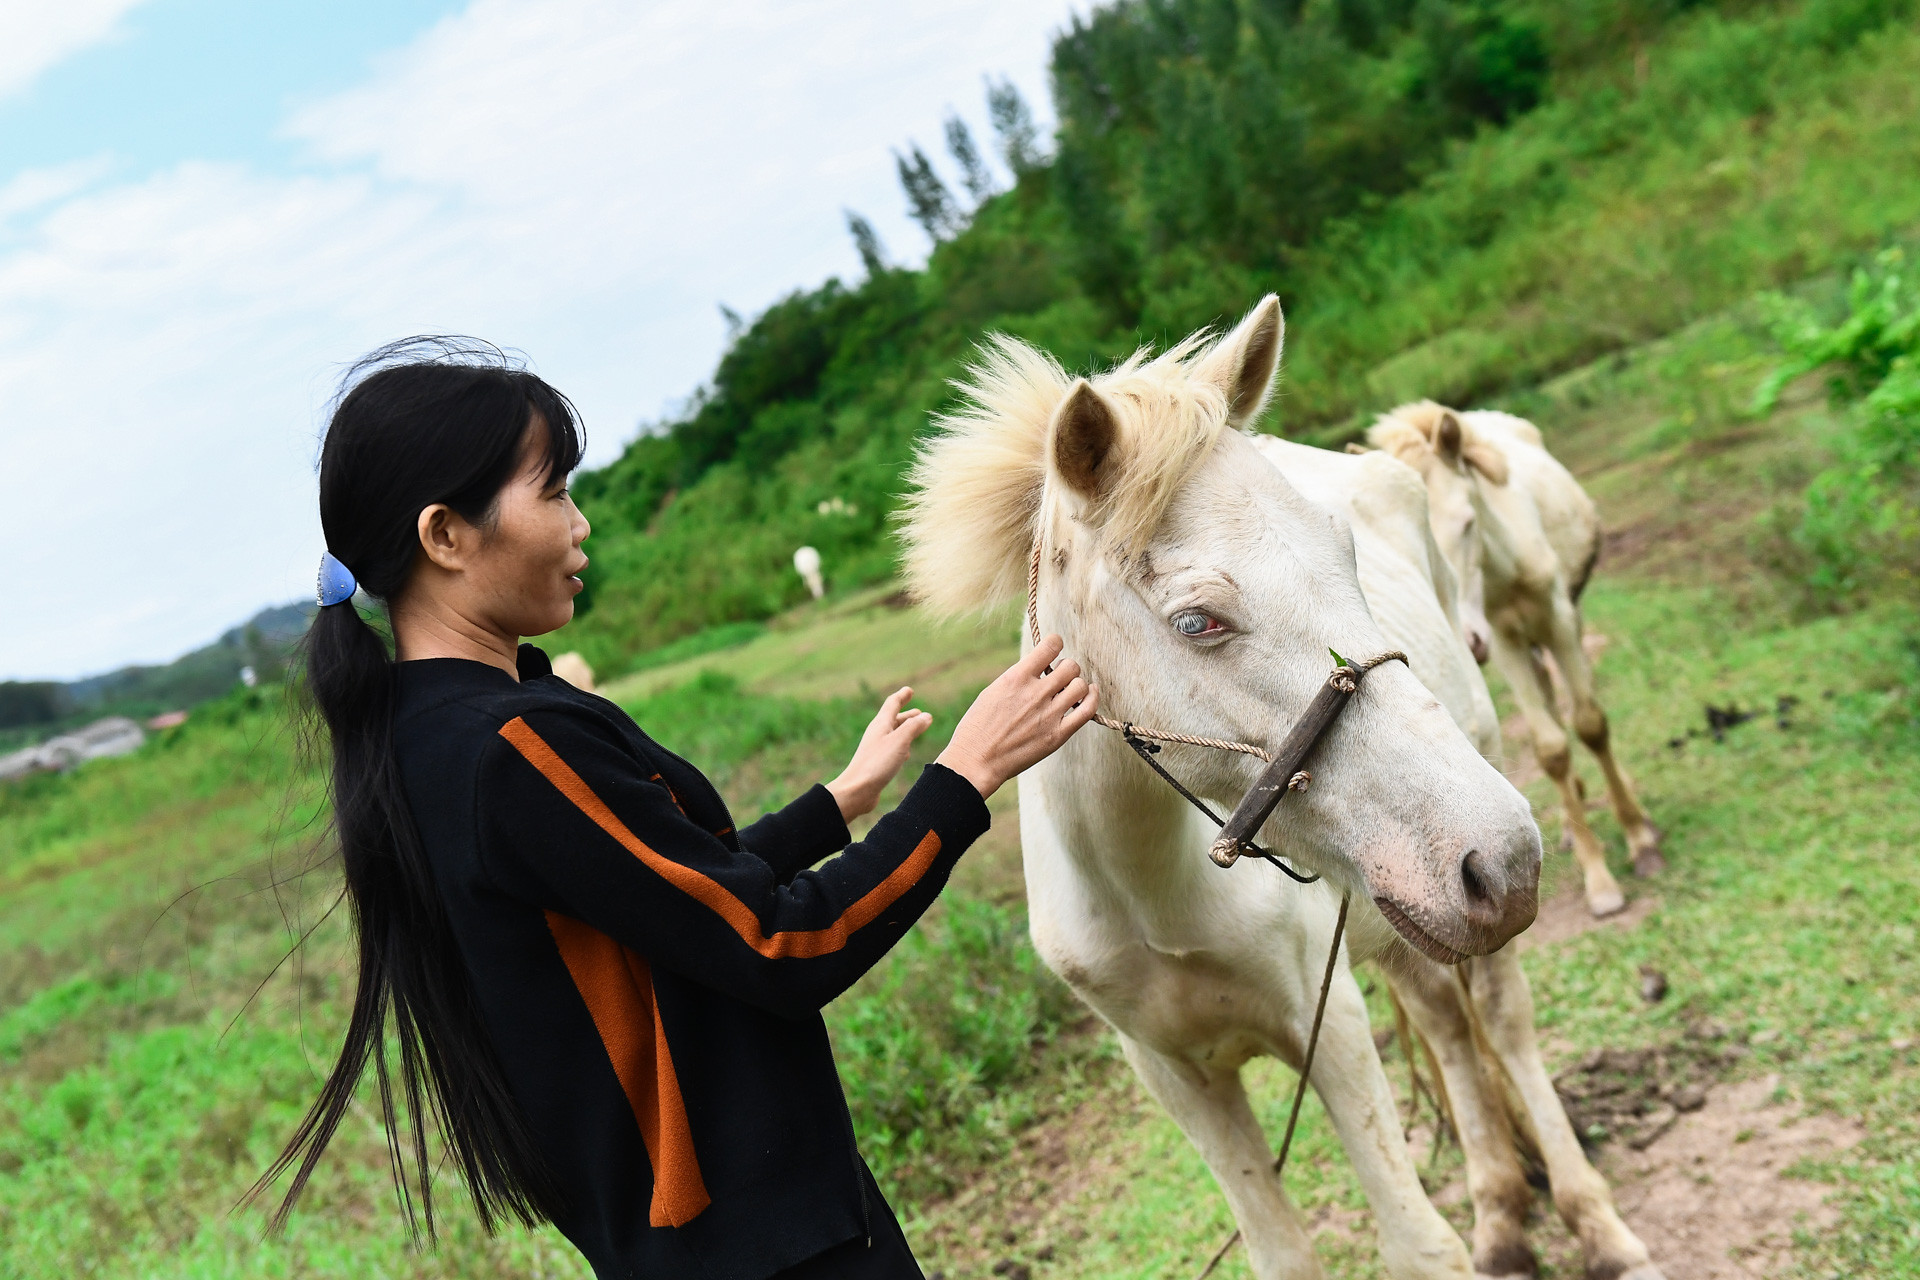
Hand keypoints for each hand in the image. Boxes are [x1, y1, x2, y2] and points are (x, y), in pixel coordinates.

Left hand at [826, 687, 934, 820]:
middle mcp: (878, 734)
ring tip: (915, 729)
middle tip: (919, 711)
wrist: (857, 790)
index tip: (909, 690)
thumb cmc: (877, 763)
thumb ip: (914, 727)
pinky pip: (892, 749)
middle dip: (907, 715)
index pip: (892, 704)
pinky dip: (902, 746)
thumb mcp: (900, 741)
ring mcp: (877, 749)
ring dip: (905, 730)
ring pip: (894, 734)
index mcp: (881, 724)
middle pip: (894, 719)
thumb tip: (926, 716)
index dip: (902, 696)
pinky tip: (906, 753)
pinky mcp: (878, 763)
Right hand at [935, 636, 1098, 799]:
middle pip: (1070, 666)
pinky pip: (1087, 710)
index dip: (1056, 643)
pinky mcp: (1058, 734)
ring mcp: (1049, 714)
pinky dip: (1092, 698)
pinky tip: (1090, 694)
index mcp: (1016, 678)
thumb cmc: (979, 727)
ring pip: (1080, 685)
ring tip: (1069, 691)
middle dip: (1067, 668)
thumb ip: (1019, 679)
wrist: (976, 760)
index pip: (1050, 646)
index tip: (1055, 647)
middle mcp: (1035, 693)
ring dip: (1077, 684)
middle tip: (1060, 677)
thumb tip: (1040, 670)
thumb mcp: (993, 691)